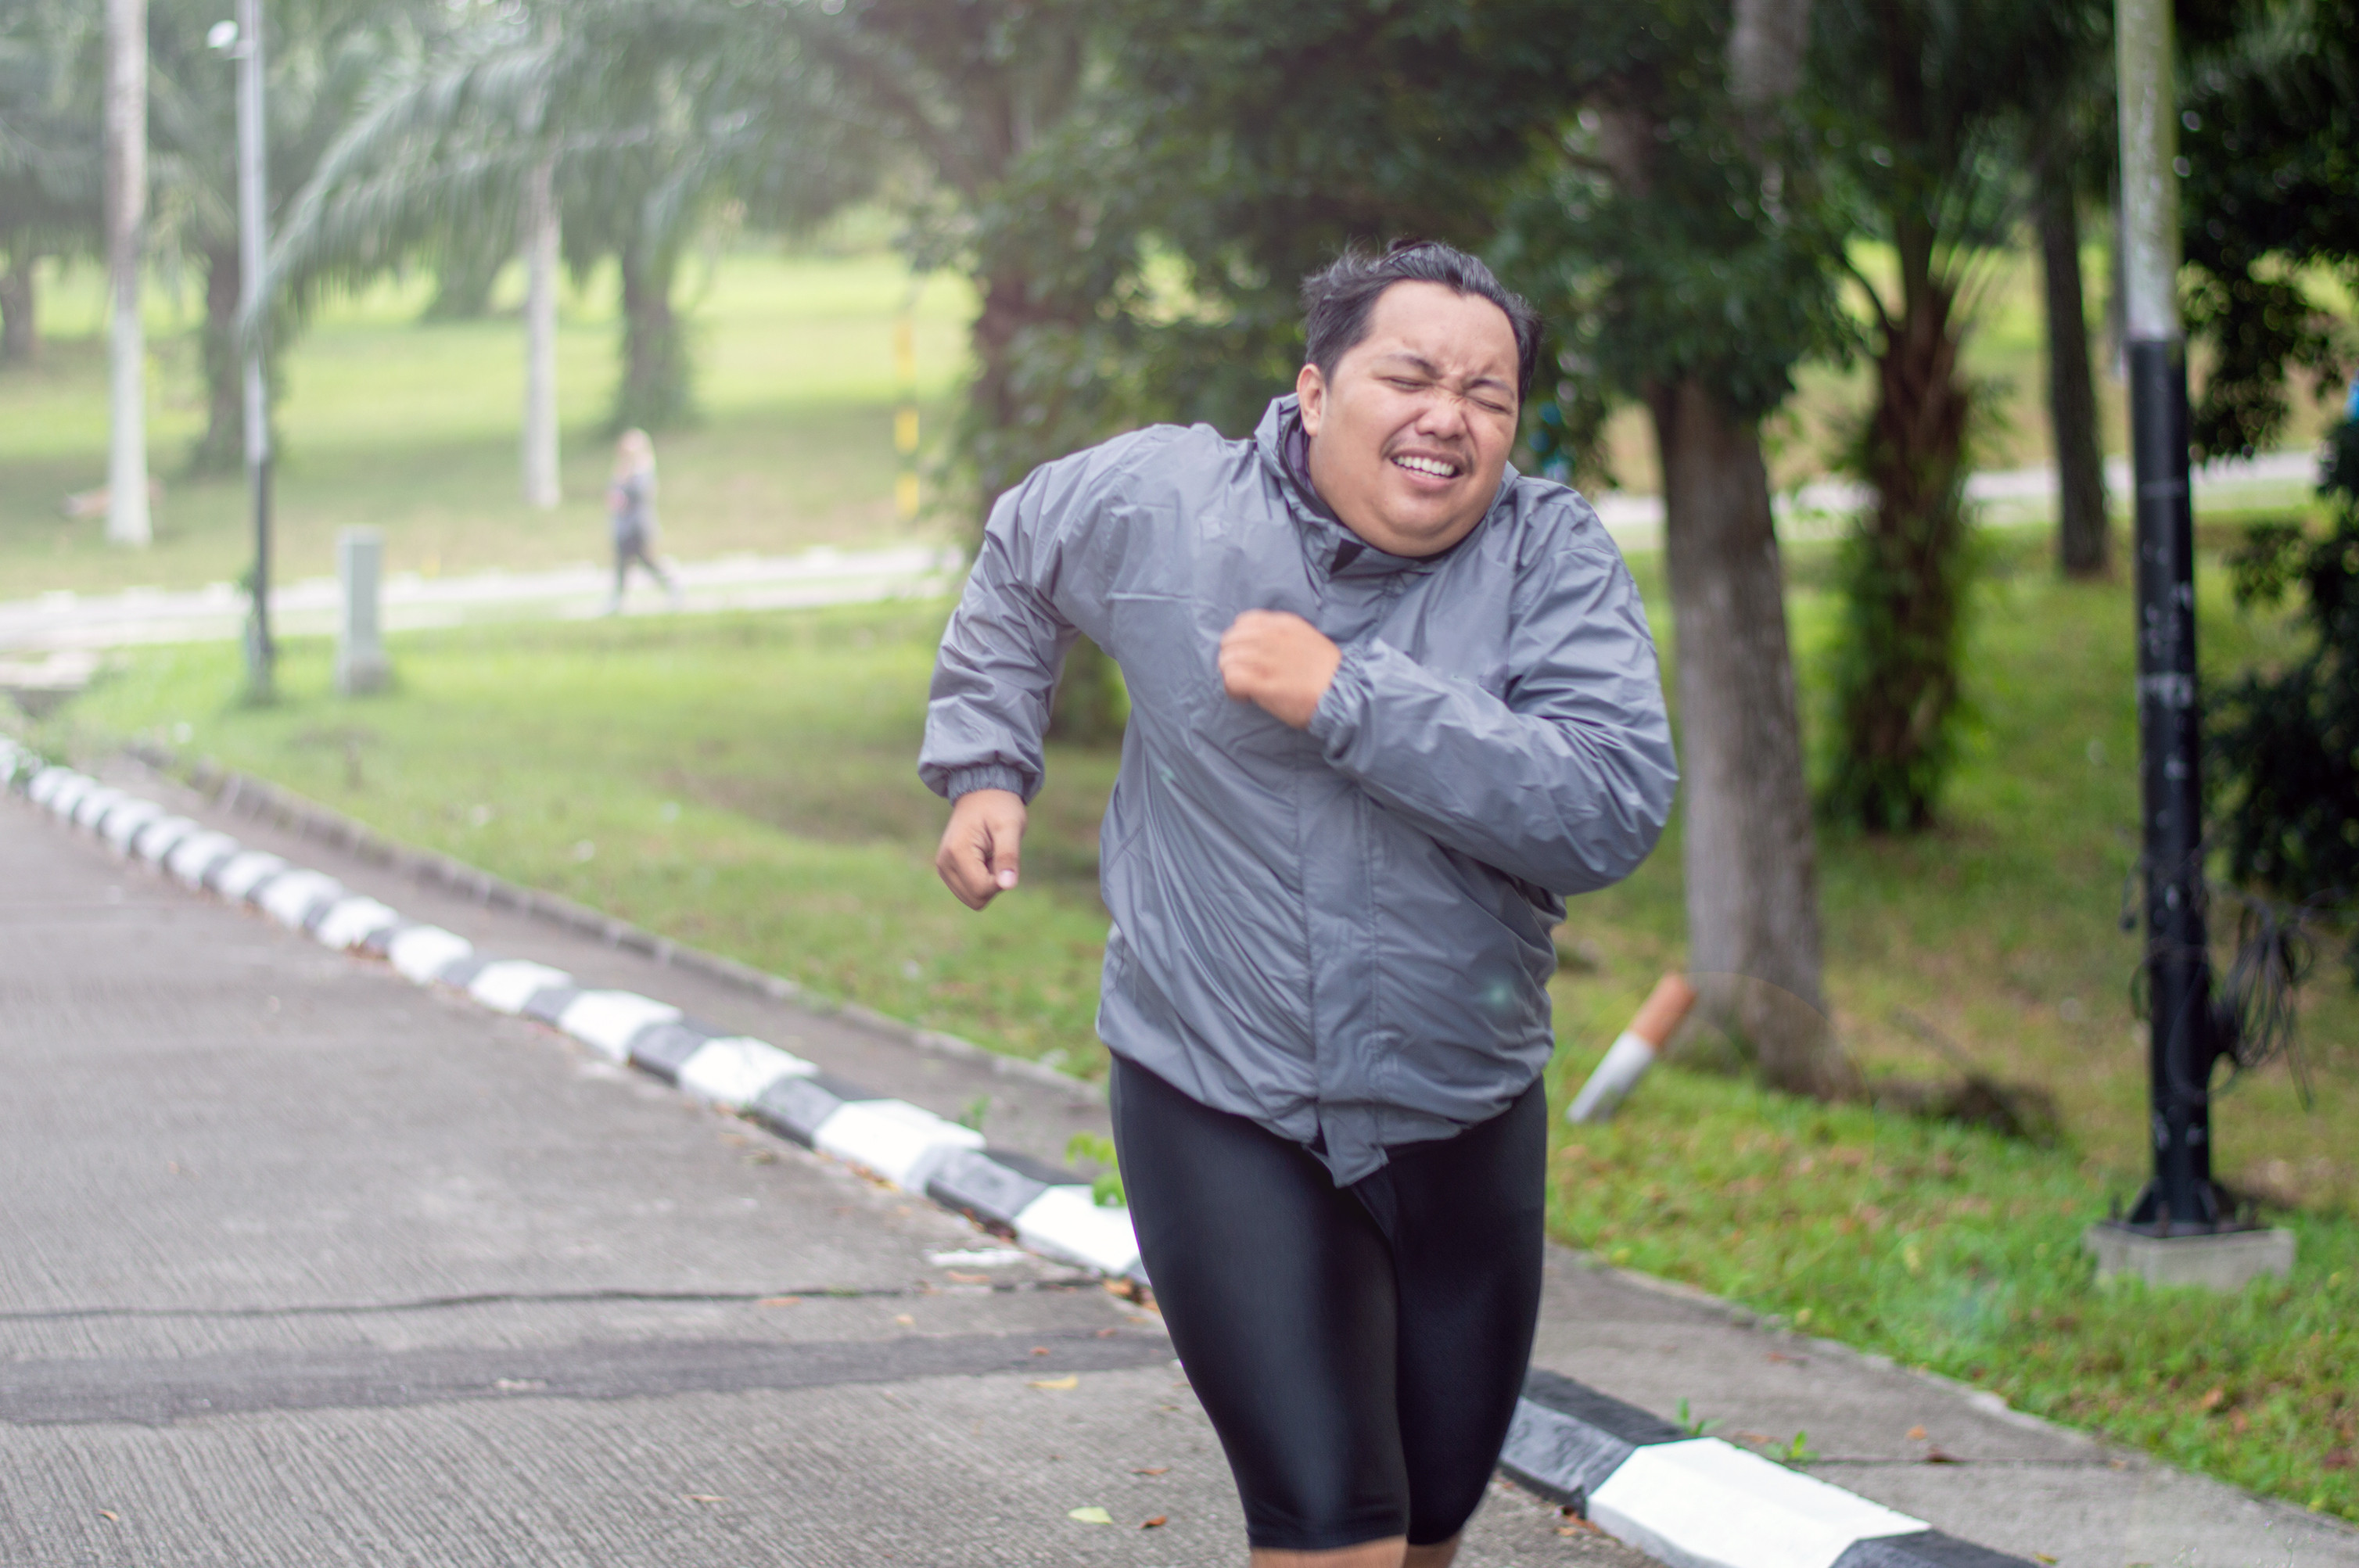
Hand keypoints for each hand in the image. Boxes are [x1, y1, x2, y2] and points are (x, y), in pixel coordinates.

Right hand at [935, 788, 1027, 909]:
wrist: (982, 793)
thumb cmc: (999, 806)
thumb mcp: (1010, 827)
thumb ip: (1008, 856)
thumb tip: (1008, 886)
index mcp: (957, 853)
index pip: (982, 890)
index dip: (1001, 880)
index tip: (1005, 857)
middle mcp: (944, 863)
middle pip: (976, 900)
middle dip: (994, 884)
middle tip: (997, 855)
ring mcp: (943, 868)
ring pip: (973, 898)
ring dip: (988, 882)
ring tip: (990, 855)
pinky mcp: (947, 870)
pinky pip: (969, 891)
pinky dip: (982, 880)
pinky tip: (984, 857)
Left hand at [1219, 610, 1341, 728]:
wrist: (1345, 694)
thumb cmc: (1328, 673)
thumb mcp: (1308, 639)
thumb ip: (1284, 637)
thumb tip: (1261, 645)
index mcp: (1284, 624)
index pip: (1243, 621)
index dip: (1240, 641)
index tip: (1249, 657)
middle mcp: (1272, 637)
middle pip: (1229, 640)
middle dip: (1232, 659)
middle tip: (1244, 676)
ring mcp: (1266, 659)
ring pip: (1227, 659)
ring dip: (1231, 676)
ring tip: (1246, 689)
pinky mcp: (1263, 683)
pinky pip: (1231, 678)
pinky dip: (1232, 689)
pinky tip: (1245, 697)